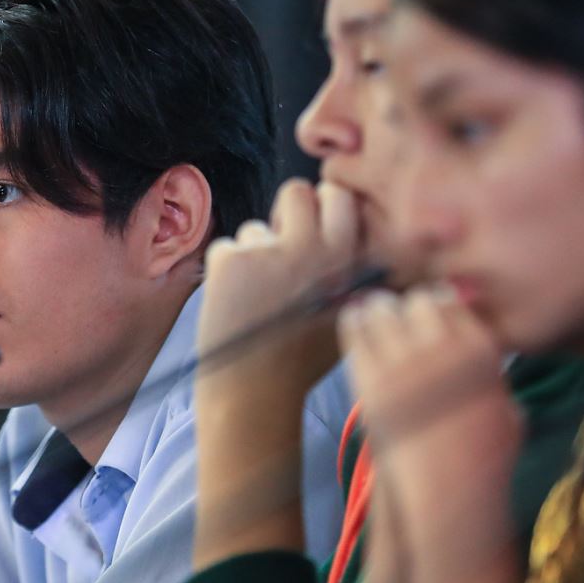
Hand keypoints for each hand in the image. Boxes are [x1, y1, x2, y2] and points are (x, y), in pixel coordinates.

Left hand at [197, 179, 361, 405]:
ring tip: (259, 298)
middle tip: (282, 245)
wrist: (253, 391)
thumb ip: (354, 273)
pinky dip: (228, 272)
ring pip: (256, 228)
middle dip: (287, 211)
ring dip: (256, 254)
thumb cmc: (301, 359)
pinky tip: (236, 303)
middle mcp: (311, 248)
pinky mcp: (230, 259)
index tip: (316, 226)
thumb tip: (356, 237)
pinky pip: (227, 247)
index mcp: (345, 259)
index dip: (324, 206)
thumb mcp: (348, 315)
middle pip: (295, 191)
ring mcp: (269, 251)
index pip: (338, 195)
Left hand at [338, 288, 521, 541]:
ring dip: (377, 309)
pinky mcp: (372, 382)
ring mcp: (405, 364)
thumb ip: (496, 380)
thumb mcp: (508, 413)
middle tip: (397, 308)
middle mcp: (444, 349)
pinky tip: (350, 320)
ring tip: (369, 309)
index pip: (453, 304)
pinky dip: (352, 324)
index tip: (428, 308)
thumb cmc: (485, 462)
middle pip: (417, 303)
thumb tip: (487, 362)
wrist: (450, 494)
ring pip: (383, 313)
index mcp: (480, 352)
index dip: (438, 302)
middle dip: (407, 305)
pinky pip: (356, 338)